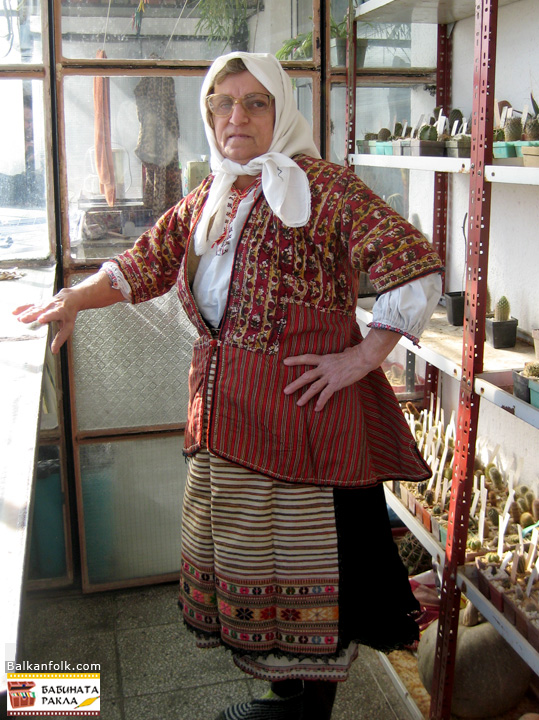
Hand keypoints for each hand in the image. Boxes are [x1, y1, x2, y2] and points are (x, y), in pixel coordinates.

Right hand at [13, 288, 80, 353]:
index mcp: (60, 311)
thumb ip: (61, 338)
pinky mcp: (39, 303)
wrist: (69, 299)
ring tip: (19, 319)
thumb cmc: (68, 314)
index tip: (40, 319)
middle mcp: (51, 306)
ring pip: (34, 308)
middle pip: (40, 311)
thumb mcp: (68, 326)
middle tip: (24, 319)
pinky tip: (14, 312)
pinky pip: (30, 305)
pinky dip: (22, 308)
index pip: (53, 314)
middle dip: (32, 315)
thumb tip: (54, 351)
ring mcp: (44, 304)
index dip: (47, 316)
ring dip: (25, 313)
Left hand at [283, 328, 401, 411]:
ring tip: (298, 403)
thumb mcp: (346, 352)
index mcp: (325, 359)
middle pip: (306, 376)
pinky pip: (326, 395)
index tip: (285, 362)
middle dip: (295, 384)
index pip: (307, 358)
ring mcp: (330, 376)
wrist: (363, 358)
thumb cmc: (357, 354)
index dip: (295, 360)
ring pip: (313, 387)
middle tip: (285, 391)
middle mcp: (324, 368)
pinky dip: (321, 402)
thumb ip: (343, 353)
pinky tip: (317, 409)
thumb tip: (346, 350)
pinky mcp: (336, 384)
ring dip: (305, 396)